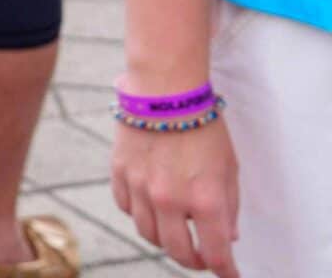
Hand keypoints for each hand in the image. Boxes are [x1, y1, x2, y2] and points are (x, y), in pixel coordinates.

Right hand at [113, 118, 239, 275]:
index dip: (225, 270)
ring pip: (149, 234)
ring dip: (165, 239)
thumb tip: (226, 235)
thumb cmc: (203, 126)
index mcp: (205, 200)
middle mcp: (170, 200)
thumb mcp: (229, 168)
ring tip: (175, 230)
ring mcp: (141, 188)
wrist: (164, 90)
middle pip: (178, 251)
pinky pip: (127, 208)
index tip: (229, 274)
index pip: (215, 253)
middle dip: (193, 260)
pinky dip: (141, 214)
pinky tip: (152, 205)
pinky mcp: (119, 173)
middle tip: (202, 257)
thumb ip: (228, 205)